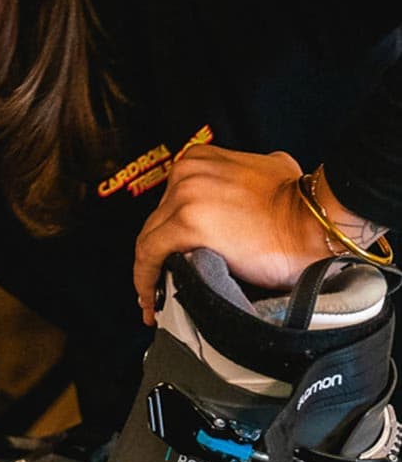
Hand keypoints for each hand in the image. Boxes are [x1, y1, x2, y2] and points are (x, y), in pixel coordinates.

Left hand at [133, 146, 325, 323]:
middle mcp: (187, 173)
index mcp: (200, 159)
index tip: (165, 258)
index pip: (169, 203)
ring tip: (155, 301)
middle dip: (158, 255)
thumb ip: (241, 176)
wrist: (315, 222)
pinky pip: (150, 256)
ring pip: (150, 240)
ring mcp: (184, 196)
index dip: (165, 234)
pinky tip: (152, 302)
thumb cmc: (300, 205)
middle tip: (160, 286)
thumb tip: (236, 195)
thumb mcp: (268, 169)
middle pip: (157, 222)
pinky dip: (146, 281)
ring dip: (151, 273)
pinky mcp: (186, 224)